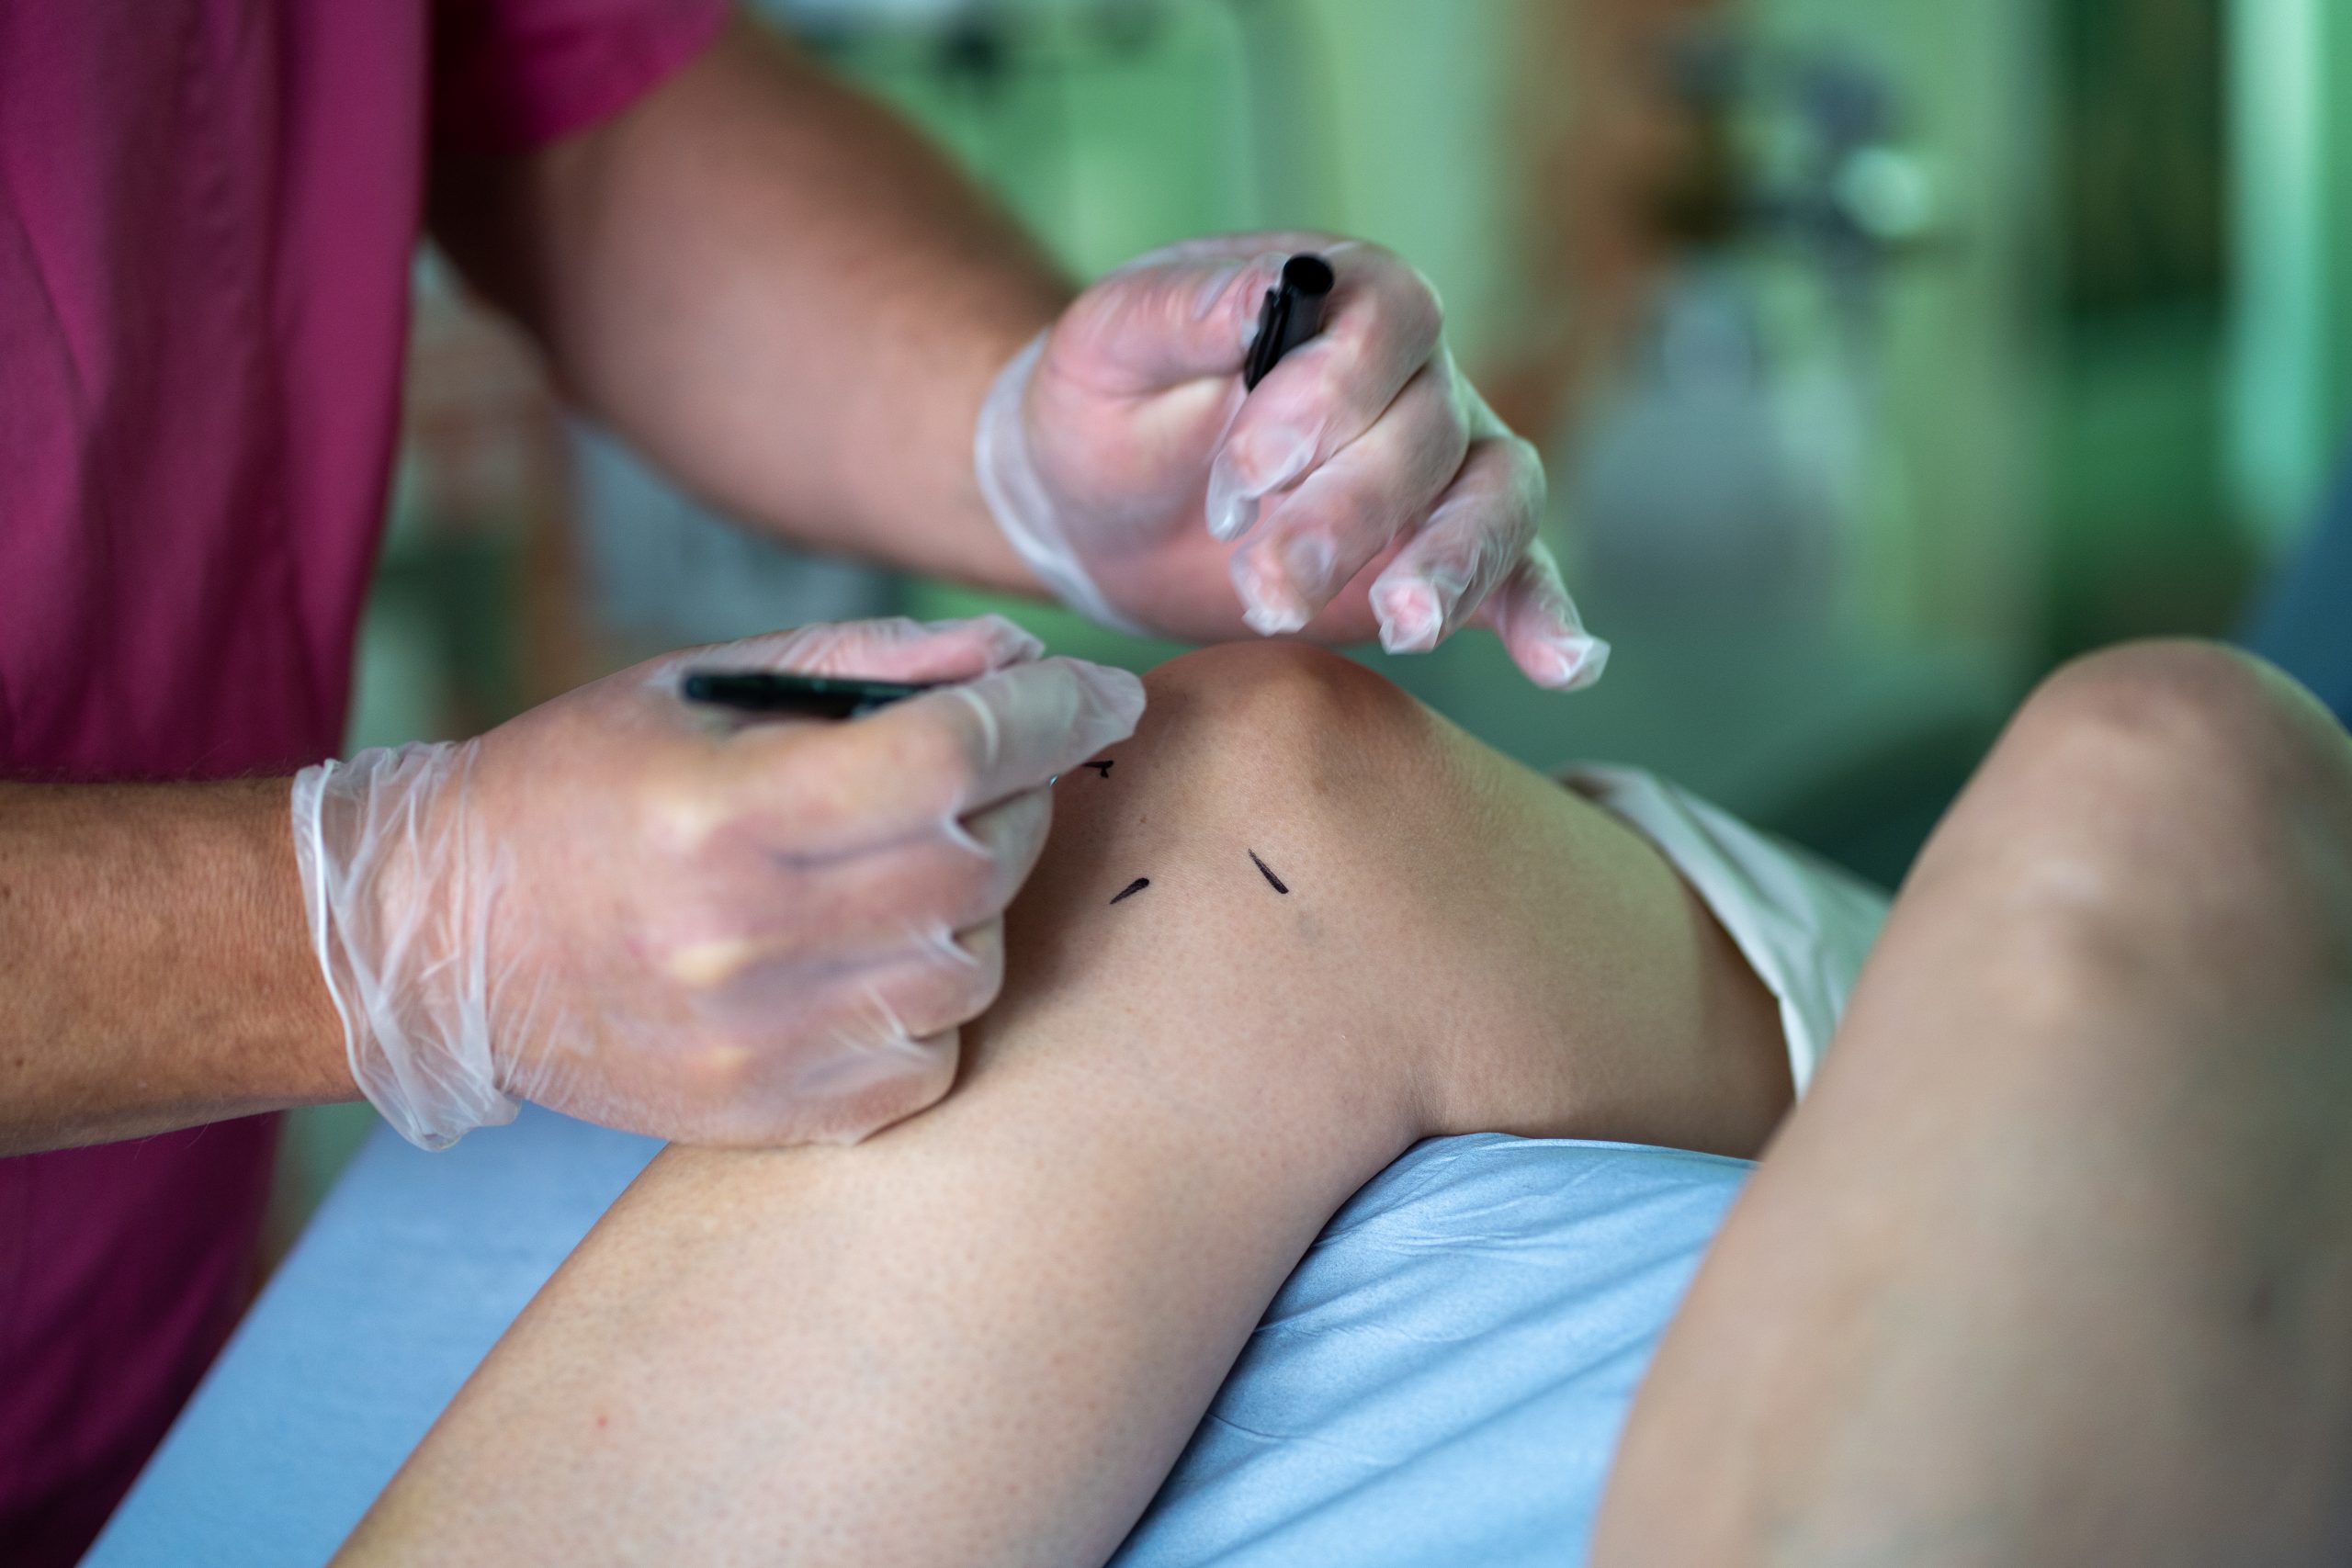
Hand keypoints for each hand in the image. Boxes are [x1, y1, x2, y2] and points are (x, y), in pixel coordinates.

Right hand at [291, 617, 1143, 1148]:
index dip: (1050, 714)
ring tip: (914, 864)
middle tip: (994, 770)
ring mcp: (755, 1044)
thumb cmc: (577, 785)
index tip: (1105, 692)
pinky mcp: (760, 1118)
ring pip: (968, 969)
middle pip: (975, 867)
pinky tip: (882, 954)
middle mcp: (741, 939)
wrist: (439, 941)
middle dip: (1019, 799)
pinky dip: (934, 1002)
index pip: (946, 758)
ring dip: (976, 905)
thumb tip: (1019, 655)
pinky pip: (927, 1062)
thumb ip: (870, 662)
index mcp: (718, 811)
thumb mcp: (701, 686)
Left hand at [975, 233, 1607, 688]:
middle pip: (1432, 431)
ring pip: (1496, 501)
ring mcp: (1441, 470)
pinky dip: (1545, 619)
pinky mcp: (1434, 558)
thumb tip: (1270, 288)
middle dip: (1352, 515)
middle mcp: (1413, 375)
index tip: (1244, 476)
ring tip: (1402, 627)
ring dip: (1452, 566)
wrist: (1097, 502)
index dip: (1330, 397)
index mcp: (1341, 295)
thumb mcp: (1109, 341)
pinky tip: (1564, 665)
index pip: (1387, 323)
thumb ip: (1183, 311)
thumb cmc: (1104, 404)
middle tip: (1264, 588)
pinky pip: (1519, 578)